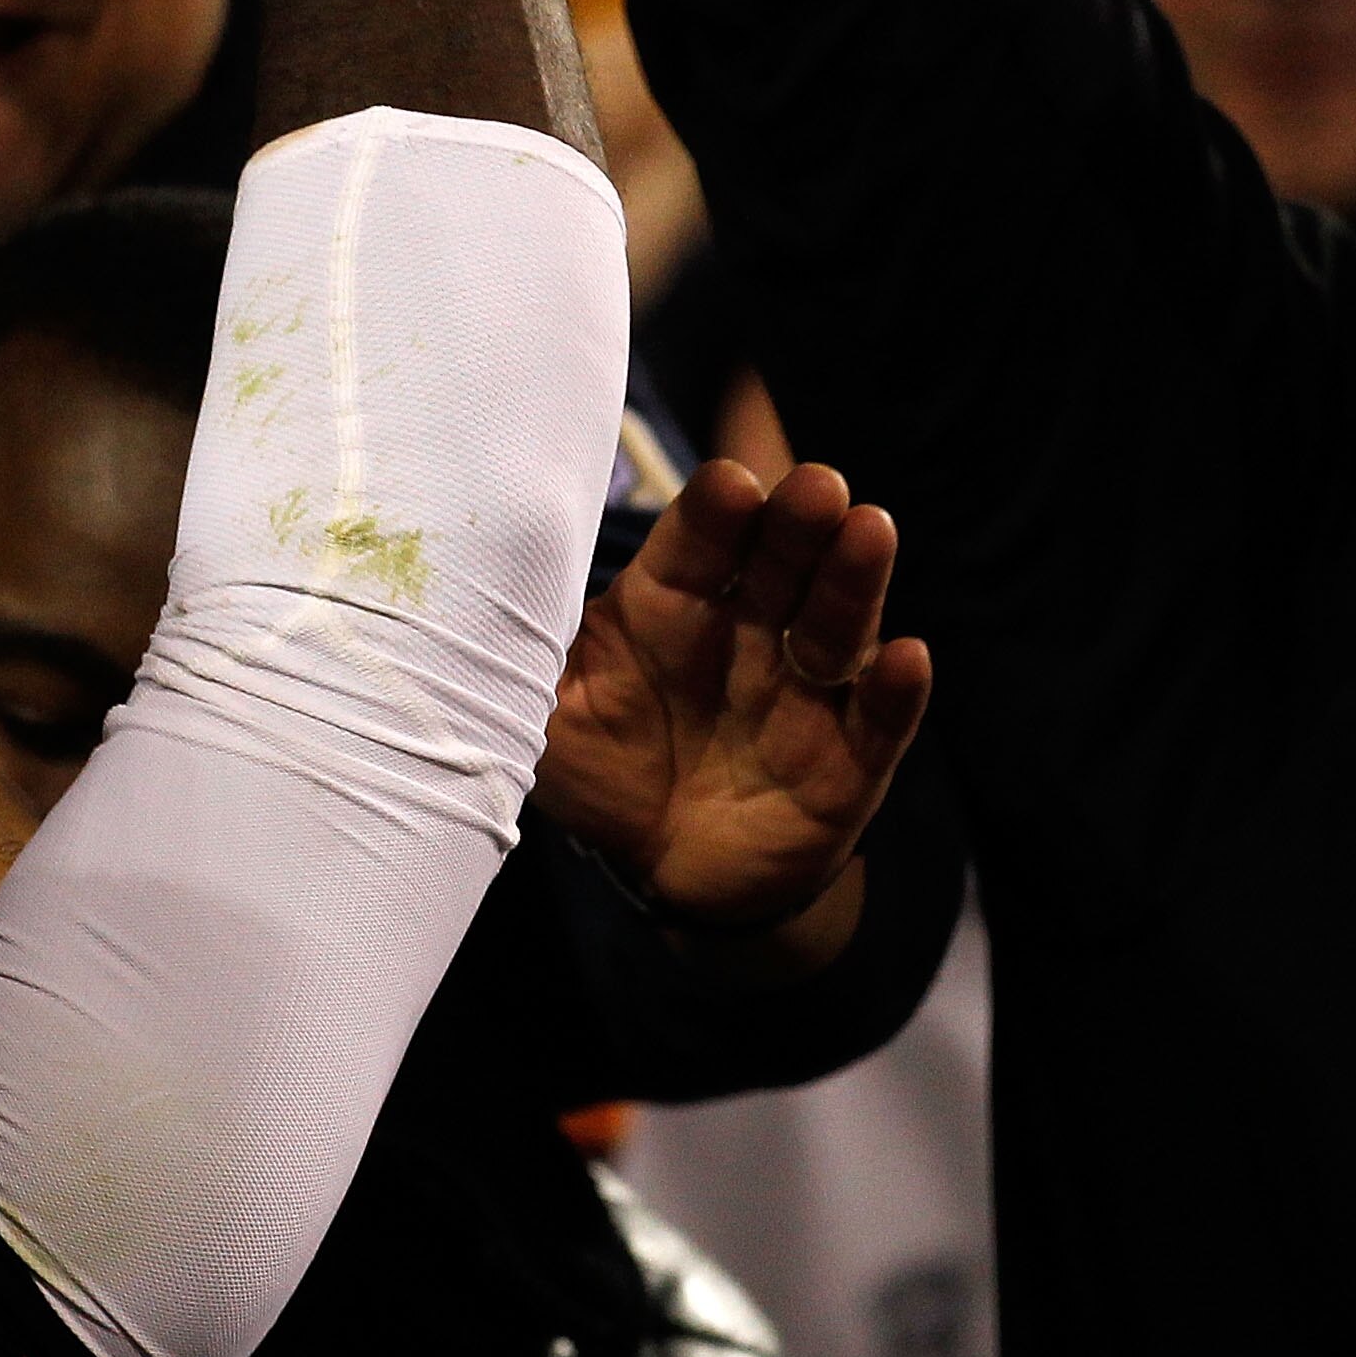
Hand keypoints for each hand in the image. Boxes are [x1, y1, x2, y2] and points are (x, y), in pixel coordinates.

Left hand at [536, 458, 929, 952]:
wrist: (665, 872)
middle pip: (779, 565)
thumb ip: (515, 660)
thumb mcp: (545, 717)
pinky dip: (895, 691)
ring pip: (836, 626)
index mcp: (671, 607)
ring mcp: (804, 692)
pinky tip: (907, 658)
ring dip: (854, 581)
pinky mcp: (849, 761)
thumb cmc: (603, 769)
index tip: (728, 485)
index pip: (696, 546)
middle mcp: (748, 632)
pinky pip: (878, 722)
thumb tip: (448, 603)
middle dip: (798, 525)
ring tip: (869, 532)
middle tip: (816, 486)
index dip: (714, 517)